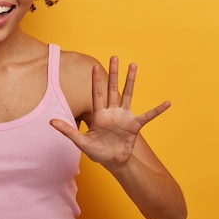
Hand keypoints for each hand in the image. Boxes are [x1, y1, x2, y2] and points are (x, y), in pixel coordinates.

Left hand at [51, 56, 169, 169]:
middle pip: (113, 88)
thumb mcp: (80, 141)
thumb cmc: (96, 151)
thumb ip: (67, 130)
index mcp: (99, 114)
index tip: (93, 66)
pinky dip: (157, 110)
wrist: (113, 162)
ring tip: (133, 65)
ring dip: (131, 81)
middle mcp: (112, 111)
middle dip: (113, 73)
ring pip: (128, 94)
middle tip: (115, 56)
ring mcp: (124, 117)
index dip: (95, 80)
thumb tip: (50, 121)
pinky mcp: (135, 126)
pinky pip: (148, 116)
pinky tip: (167, 103)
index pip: (96, 93)